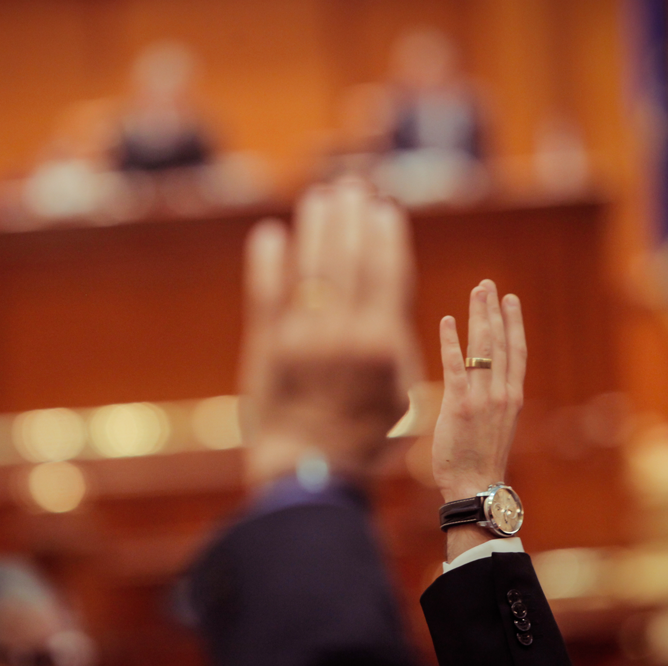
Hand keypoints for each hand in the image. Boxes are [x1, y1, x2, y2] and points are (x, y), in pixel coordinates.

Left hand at [240, 180, 420, 483]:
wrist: (308, 475)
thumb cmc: (364, 440)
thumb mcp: (402, 395)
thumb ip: (396, 344)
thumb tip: (386, 298)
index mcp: (381, 343)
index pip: (385, 271)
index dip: (384, 234)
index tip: (383, 209)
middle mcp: (342, 333)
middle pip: (347, 257)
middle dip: (351, 216)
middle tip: (351, 188)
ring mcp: (301, 337)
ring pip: (309, 266)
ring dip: (315, 226)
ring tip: (320, 198)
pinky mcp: (266, 346)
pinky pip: (265, 292)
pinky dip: (267, 260)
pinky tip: (270, 234)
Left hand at [431, 281, 525, 553]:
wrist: (475, 487)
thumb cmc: (478, 460)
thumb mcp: (492, 426)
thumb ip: (487, 401)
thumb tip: (473, 384)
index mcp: (512, 397)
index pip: (516, 352)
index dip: (513, 323)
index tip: (510, 300)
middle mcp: (502, 393)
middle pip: (500, 342)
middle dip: (494, 310)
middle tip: (488, 285)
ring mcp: (483, 398)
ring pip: (483, 347)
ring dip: (479, 316)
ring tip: (476, 292)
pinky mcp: (460, 405)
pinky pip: (456, 366)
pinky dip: (452, 341)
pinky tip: (449, 320)